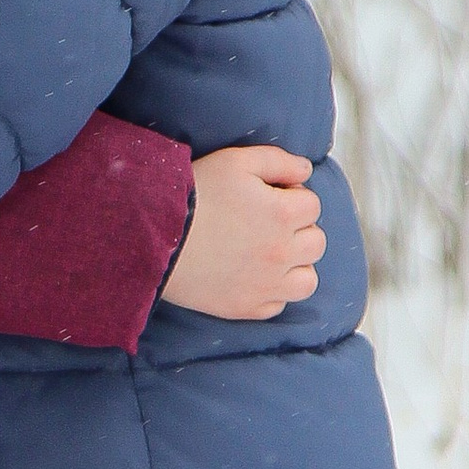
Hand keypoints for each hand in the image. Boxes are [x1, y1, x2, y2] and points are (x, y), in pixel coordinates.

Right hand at [160, 146, 324, 320]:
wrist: (153, 236)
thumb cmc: (194, 194)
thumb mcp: (235, 161)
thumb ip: (278, 161)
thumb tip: (305, 171)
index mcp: (284, 214)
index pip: (312, 205)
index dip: (291, 197)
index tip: (267, 197)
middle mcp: (282, 253)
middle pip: (315, 242)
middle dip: (298, 230)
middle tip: (267, 224)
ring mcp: (266, 285)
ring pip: (306, 280)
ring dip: (296, 265)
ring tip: (270, 255)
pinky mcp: (246, 307)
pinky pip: (278, 305)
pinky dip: (273, 292)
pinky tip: (253, 276)